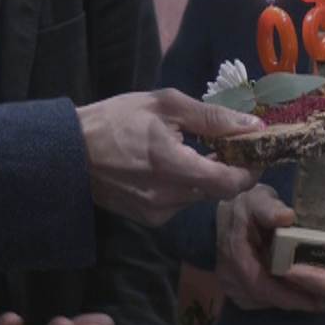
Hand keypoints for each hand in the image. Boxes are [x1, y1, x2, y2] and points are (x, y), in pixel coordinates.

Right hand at [78, 88, 261, 224]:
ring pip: (202, 196)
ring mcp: (157, 213)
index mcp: (172, 167)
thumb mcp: (165, 104)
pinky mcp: (149, 220)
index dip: (251, 168)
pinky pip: (183, 202)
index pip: (230, 183)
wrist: (68, 152)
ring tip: (198, 148)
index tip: (256, 149)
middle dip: (232, 168)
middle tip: (230, 142)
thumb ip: (212, 117)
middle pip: (219, 191)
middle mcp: (168, 198)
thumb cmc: (116, 120)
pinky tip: (175, 164)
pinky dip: (189, 184)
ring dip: (208, 175)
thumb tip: (253, 124)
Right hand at [215, 184, 324, 311]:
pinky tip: (307, 293)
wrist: (230, 212)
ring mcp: (233, 286)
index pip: (261, 285)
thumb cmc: (247, 205)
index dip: (289, 296)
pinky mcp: (239, 290)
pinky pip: (265, 300)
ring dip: (294, 302)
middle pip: (267, 298)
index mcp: (235, 255)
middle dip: (299, 302)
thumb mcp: (259, 199)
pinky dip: (285, 298)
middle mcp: (230, 276)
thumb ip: (270, 208)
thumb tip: (286, 216)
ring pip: (267, 302)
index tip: (318, 300)